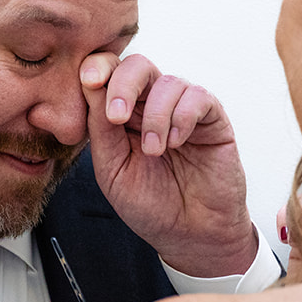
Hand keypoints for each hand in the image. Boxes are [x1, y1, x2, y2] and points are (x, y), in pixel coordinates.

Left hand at [80, 53, 255, 277]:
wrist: (190, 235)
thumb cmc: (151, 205)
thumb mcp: (112, 170)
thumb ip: (101, 129)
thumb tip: (90, 85)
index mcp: (124, 115)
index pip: (109, 75)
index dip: (98, 69)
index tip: (89, 83)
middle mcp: (153, 106)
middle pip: (137, 66)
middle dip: (122, 85)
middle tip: (117, 117)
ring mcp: (184, 110)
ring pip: (168, 81)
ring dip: (156, 116)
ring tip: (155, 151)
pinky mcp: (212, 120)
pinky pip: (198, 97)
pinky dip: (183, 116)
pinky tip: (176, 143)